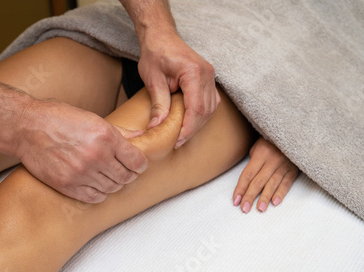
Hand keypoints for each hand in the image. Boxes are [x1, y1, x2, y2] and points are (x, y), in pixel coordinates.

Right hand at [14, 99, 147, 202]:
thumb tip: (140, 136)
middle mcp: (96, 156)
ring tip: (108, 177)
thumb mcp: (92, 118)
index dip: (140, 165)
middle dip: (128, 175)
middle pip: (126, 177)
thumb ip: (119, 131)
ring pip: (112, 188)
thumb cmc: (58, 118)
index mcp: (106, 136)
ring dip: (114, 184)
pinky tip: (97, 186)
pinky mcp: (68, 185)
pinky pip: (94, 197)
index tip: (137, 165)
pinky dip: (100, 194)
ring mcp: (82, 173)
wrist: (27, 127)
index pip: (136, 161)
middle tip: (124, 171)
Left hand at [138, 30, 218, 148]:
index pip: (196, 108)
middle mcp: (207, 74)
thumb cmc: (155, 54)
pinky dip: (202, 114)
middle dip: (193, 129)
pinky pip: (211, 101)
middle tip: (178, 142)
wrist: (161, 37)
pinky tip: (190, 122)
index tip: (178, 140)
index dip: (188, 128)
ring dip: (198, 123)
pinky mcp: (209, 78)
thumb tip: (157, 127)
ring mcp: (210, 75)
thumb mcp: (153, 80)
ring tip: (183, 134)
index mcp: (193, 72)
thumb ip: (158, 104)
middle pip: (206, 110)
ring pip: (211, 108)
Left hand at [233, 137, 298, 212]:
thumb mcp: (257, 147)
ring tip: (260, 209)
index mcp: (260, 154)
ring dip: (265, 198)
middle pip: (258, 182)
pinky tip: (275, 202)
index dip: (240, 189)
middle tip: (245, 209)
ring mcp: (284, 165)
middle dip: (250, 196)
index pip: (247, 175)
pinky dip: (281, 193)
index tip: (235, 201)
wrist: (292, 131)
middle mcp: (272, 160)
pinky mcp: (294, 169)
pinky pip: (287, 183)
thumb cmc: (270, 140)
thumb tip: (247, 181)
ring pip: (272, 184)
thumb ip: (253, 163)